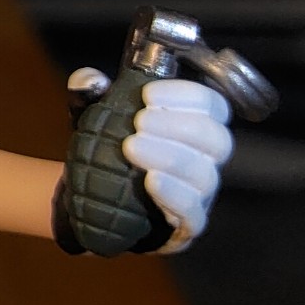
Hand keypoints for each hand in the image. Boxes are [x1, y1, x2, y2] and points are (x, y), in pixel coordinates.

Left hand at [72, 69, 234, 253]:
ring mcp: (199, 194)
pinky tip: (150, 181)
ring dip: (170, 158)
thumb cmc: (105, 147)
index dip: (186, 95)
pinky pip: (193, 213)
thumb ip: (88, 92)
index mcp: (193, 126)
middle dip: (178, 126)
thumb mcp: (92, 114)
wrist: (89, 197)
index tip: (147, 94)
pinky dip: (174, 195)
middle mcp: (204, 159)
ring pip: (204, 175)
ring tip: (131, 147)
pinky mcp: (187, 224)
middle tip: (139, 122)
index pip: (212, 105)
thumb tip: (89, 79)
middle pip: (217, 140)